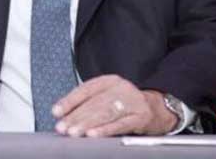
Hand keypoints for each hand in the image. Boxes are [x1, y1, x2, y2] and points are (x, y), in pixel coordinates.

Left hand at [52, 74, 177, 137]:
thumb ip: (87, 103)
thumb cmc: (126, 104)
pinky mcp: (141, 117)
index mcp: (109, 81)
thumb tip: (62, 115)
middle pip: (94, 103)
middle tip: (62, 127)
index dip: (69, 101)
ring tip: (74, 132)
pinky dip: (105, 130)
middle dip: (75, 117)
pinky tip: (94, 135)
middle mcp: (121, 88)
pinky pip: (121, 124)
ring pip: (105, 113)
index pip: (85, 90)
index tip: (56, 112)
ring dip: (87, 124)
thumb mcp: (108, 97)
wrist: (159, 109)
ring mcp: (132, 102)